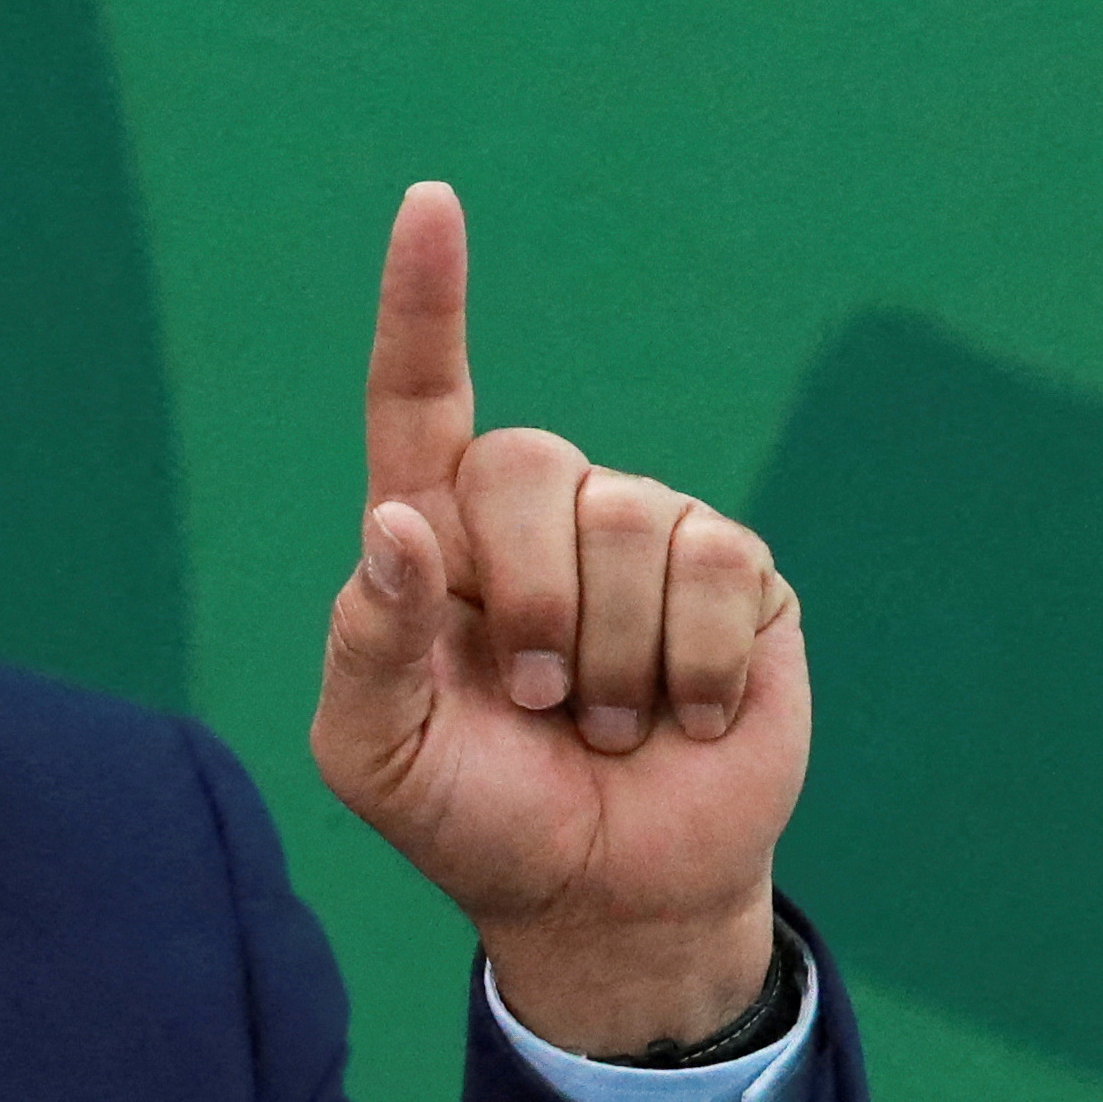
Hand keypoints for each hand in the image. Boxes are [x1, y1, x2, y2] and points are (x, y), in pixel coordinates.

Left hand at [311, 181, 806, 1051]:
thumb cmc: (474, 818)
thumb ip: (364, 644)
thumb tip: (394, 527)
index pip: (419, 396)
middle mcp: (539, 515)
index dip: (423, 303)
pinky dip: (689, 668)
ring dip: (609, 657)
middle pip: (526, 463)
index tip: (429, 204)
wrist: (604, 897)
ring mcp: (646, 535)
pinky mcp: (738, 577)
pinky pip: (717, 569)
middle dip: (525, 602)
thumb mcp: (378, 756)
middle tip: (531, 702)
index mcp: (434, 536)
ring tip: (602, 721)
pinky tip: (680, 719)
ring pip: (631, 520)